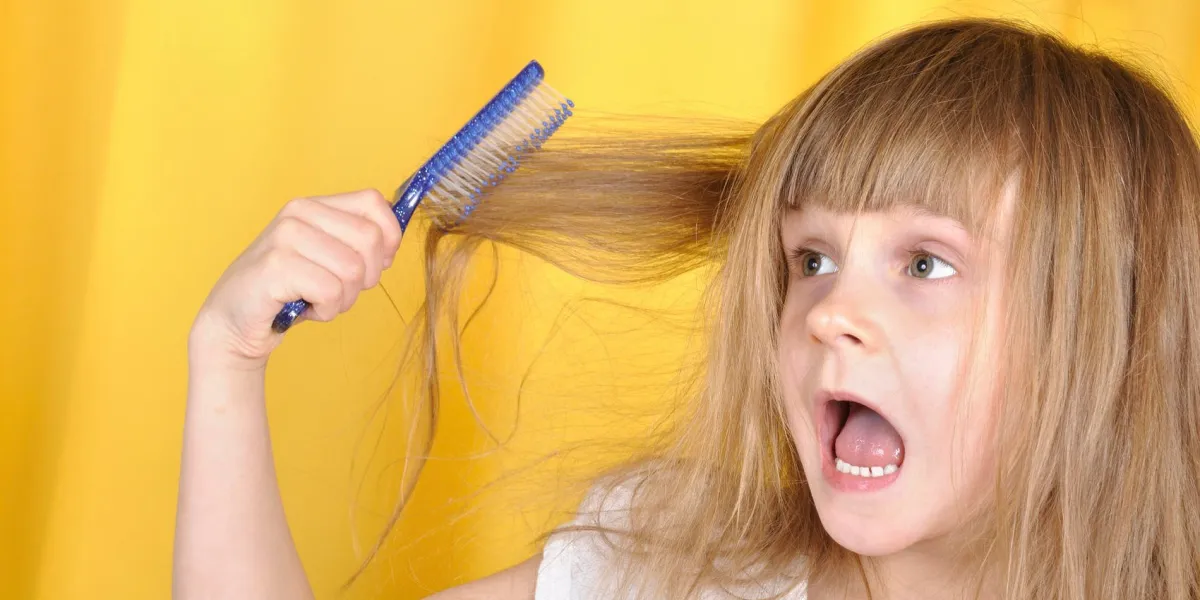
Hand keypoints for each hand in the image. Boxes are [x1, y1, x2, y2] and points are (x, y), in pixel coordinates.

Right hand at [189, 189, 401, 371]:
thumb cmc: (288, 291)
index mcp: (314, 206)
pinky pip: (331, 291)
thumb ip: (356, 244)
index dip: (388, 237)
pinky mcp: (276, 266)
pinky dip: (325, 311)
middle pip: (370, 240)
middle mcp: (299, 214)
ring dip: (343, 299)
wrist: (233, 320)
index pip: (373, 203)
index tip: (375, 264)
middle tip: (338, 291)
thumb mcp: (327, 259)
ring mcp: (285, 237)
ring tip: (316, 300)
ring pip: (353, 270)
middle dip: (365, 277)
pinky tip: (303, 309)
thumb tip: (393, 239)